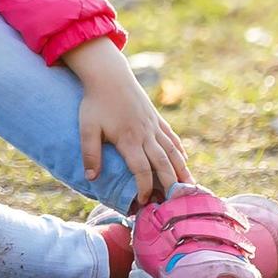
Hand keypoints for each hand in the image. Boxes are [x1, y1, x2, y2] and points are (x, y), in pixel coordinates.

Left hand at [60, 35, 191, 207]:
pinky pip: (172, 137)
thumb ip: (90, 153)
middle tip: (176, 202)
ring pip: (173, 151)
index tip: (144, 202)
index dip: (145, 188)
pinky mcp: (156, 118)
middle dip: (171, 184)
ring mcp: (154, 126)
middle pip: (163, 164)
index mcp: (129, 140)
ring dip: (182, 170)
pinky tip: (184, 160)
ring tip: (190, 186)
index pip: (142, 170)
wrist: (109, 75)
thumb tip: (91, 178)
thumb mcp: (87, 128)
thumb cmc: (95, 102)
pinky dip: (179, 150)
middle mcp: (146, 135)